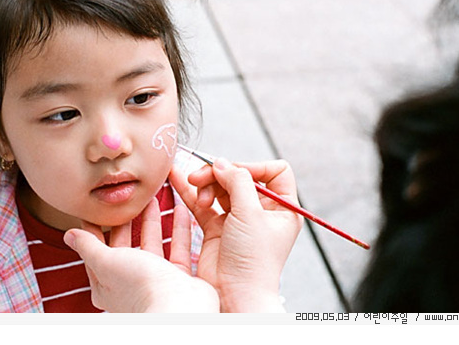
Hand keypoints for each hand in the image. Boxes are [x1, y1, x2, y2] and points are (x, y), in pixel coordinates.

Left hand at [64, 197, 218, 312]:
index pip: (96, 251)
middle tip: (128, 198)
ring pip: (152, 245)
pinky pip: (177, 248)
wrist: (179, 307)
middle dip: (126, 221)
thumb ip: (89, 247)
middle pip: (125, 246)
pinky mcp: (177, 278)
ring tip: (152, 198)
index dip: (96, 228)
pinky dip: (177, 229)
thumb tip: (69, 235)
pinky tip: (179, 209)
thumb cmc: (138, 285)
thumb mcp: (107, 261)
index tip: (97, 207)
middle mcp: (130, 284)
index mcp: (106, 285)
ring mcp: (154, 281)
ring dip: (152, 221)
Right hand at [170, 158, 302, 311]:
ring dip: (205, 184)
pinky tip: (176, 178)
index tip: (234, 171)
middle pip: (240, 177)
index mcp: (282, 208)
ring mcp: (238, 220)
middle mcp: (262, 212)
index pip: (274, 172)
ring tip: (194, 188)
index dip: (254, 166)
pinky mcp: (217, 229)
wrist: (235, 295)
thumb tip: (222, 163)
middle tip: (201, 176)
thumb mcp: (251, 213)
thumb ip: (238, 181)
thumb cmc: (253, 261)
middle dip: (220, 174)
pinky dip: (190, 192)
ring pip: (220, 188)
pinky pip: (203, 203)